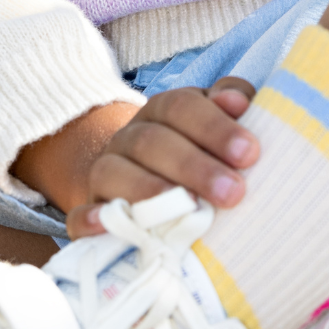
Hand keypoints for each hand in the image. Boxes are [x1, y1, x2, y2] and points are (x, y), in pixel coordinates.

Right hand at [66, 78, 259, 238]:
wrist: (139, 174)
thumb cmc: (194, 150)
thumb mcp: (212, 121)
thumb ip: (229, 103)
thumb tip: (239, 102)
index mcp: (162, 110)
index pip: (182, 107)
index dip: (215, 128)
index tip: (250, 153)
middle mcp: (130, 136)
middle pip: (153, 142)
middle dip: (194, 166)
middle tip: (234, 193)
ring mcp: (105, 172)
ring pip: (113, 173)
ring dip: (151, 191)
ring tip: (188, 212)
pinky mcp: (90, 209)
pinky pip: (78, 214)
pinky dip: (90, 220)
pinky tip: (111, 226)